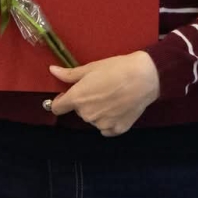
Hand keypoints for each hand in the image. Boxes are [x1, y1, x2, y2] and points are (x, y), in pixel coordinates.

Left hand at [46, 51, 160, 136]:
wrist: (145, 77)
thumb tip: (52, 71)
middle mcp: (87, 115)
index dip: (61, 100)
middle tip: (99, 90)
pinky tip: (118, 109)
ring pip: (93, 119)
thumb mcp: (90, 68)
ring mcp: (102, 124)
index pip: (57, 108)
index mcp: (77, 99)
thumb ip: (69, 74)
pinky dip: (109, 122)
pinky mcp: (117, 129)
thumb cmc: (116, 69)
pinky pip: (106, 129)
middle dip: (84, 103)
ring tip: (111, 97)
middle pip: (78, 111)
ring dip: (97, 112)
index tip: (68, 94)